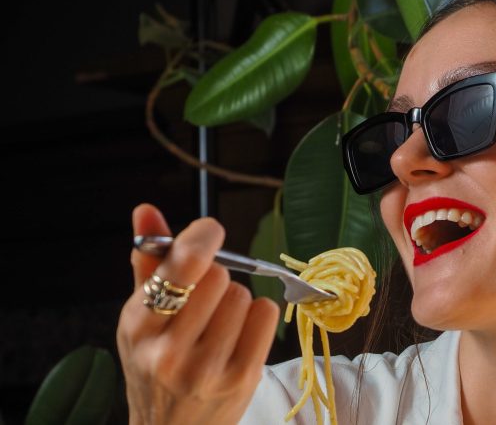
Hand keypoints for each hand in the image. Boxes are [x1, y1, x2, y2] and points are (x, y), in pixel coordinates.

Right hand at [117, 204, 279, 423]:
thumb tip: (147, 210)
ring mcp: (206, 368)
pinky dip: (258, 315)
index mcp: (137, 327)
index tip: (209, 231)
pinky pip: (265, 313)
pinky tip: (240, 334)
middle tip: (206, 298)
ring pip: (242, 294)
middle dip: (216, 276)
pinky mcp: (241, 378)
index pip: (179, 268)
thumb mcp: (141, 319)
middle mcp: (168, 351)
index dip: (200, 238)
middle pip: (217, 275)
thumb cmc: (156, 367)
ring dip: (236, 300)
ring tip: (219, 324)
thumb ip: (148, 262)